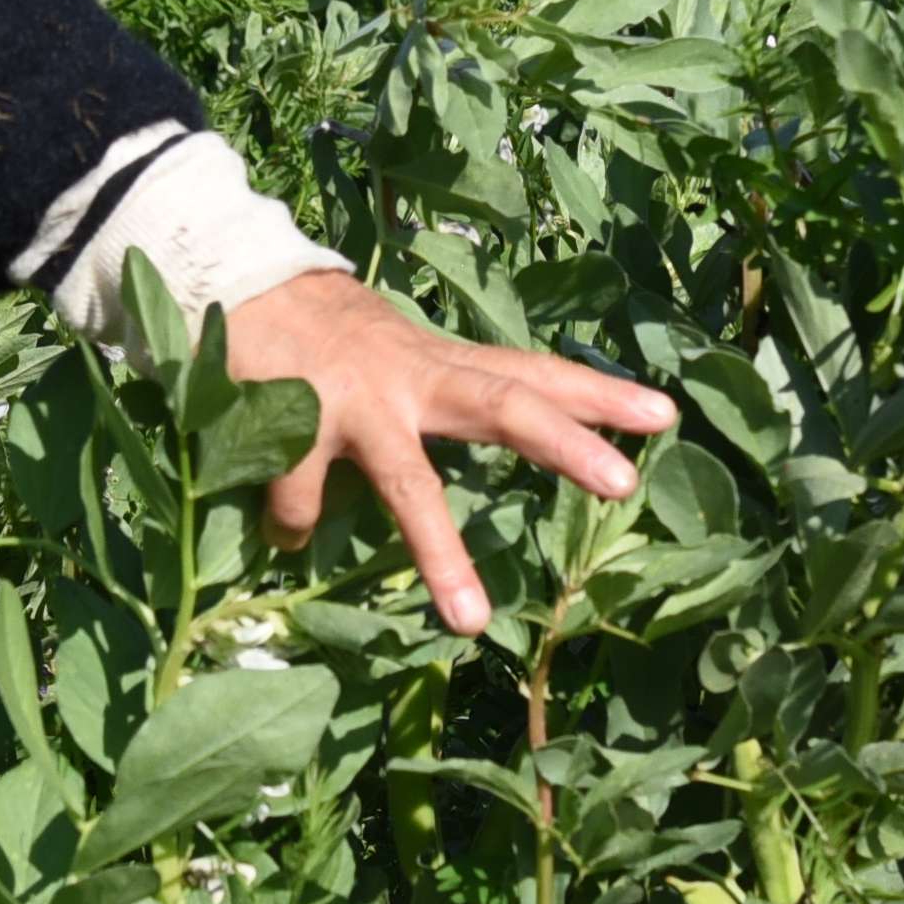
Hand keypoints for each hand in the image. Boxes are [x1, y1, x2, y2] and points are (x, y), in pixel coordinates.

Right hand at [213, 266, 680, 637]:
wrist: (238, 281)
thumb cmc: (333, 337)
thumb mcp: (406, 356)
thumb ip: (455, 393)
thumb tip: (529, 429)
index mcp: (442, 365)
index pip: (533, 374)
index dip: (598, 395)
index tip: (665, 417)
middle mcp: (412, 377)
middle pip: (502, 405)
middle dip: (564, 444)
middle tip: (625, 482)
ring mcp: (357, 403)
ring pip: (408, 485)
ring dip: (441, 553)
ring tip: (471, 623)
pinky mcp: (297, 427)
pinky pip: (306, 502)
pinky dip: (298, 526)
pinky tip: (288, 540)